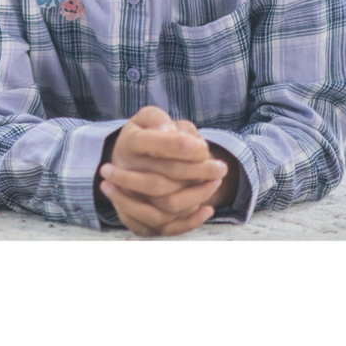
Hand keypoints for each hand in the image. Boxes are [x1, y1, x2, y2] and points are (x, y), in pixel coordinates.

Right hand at [98, 105, 232, 237]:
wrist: (129, 162)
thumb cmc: (147, 135)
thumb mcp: (148, 118)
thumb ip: (158, 119)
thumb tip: (171, 130)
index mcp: (128, 143)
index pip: (148, 143)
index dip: (174, 145)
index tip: (201, 146)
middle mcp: (125, 172)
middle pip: (160, 179)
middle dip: (195, 173)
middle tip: (221, 168)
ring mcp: (131, 197)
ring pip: (167, 204)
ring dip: (197, 195)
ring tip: (216, 182)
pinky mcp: (140, 218)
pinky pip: (166, 226)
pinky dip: (191, 221)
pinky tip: (208, 209)